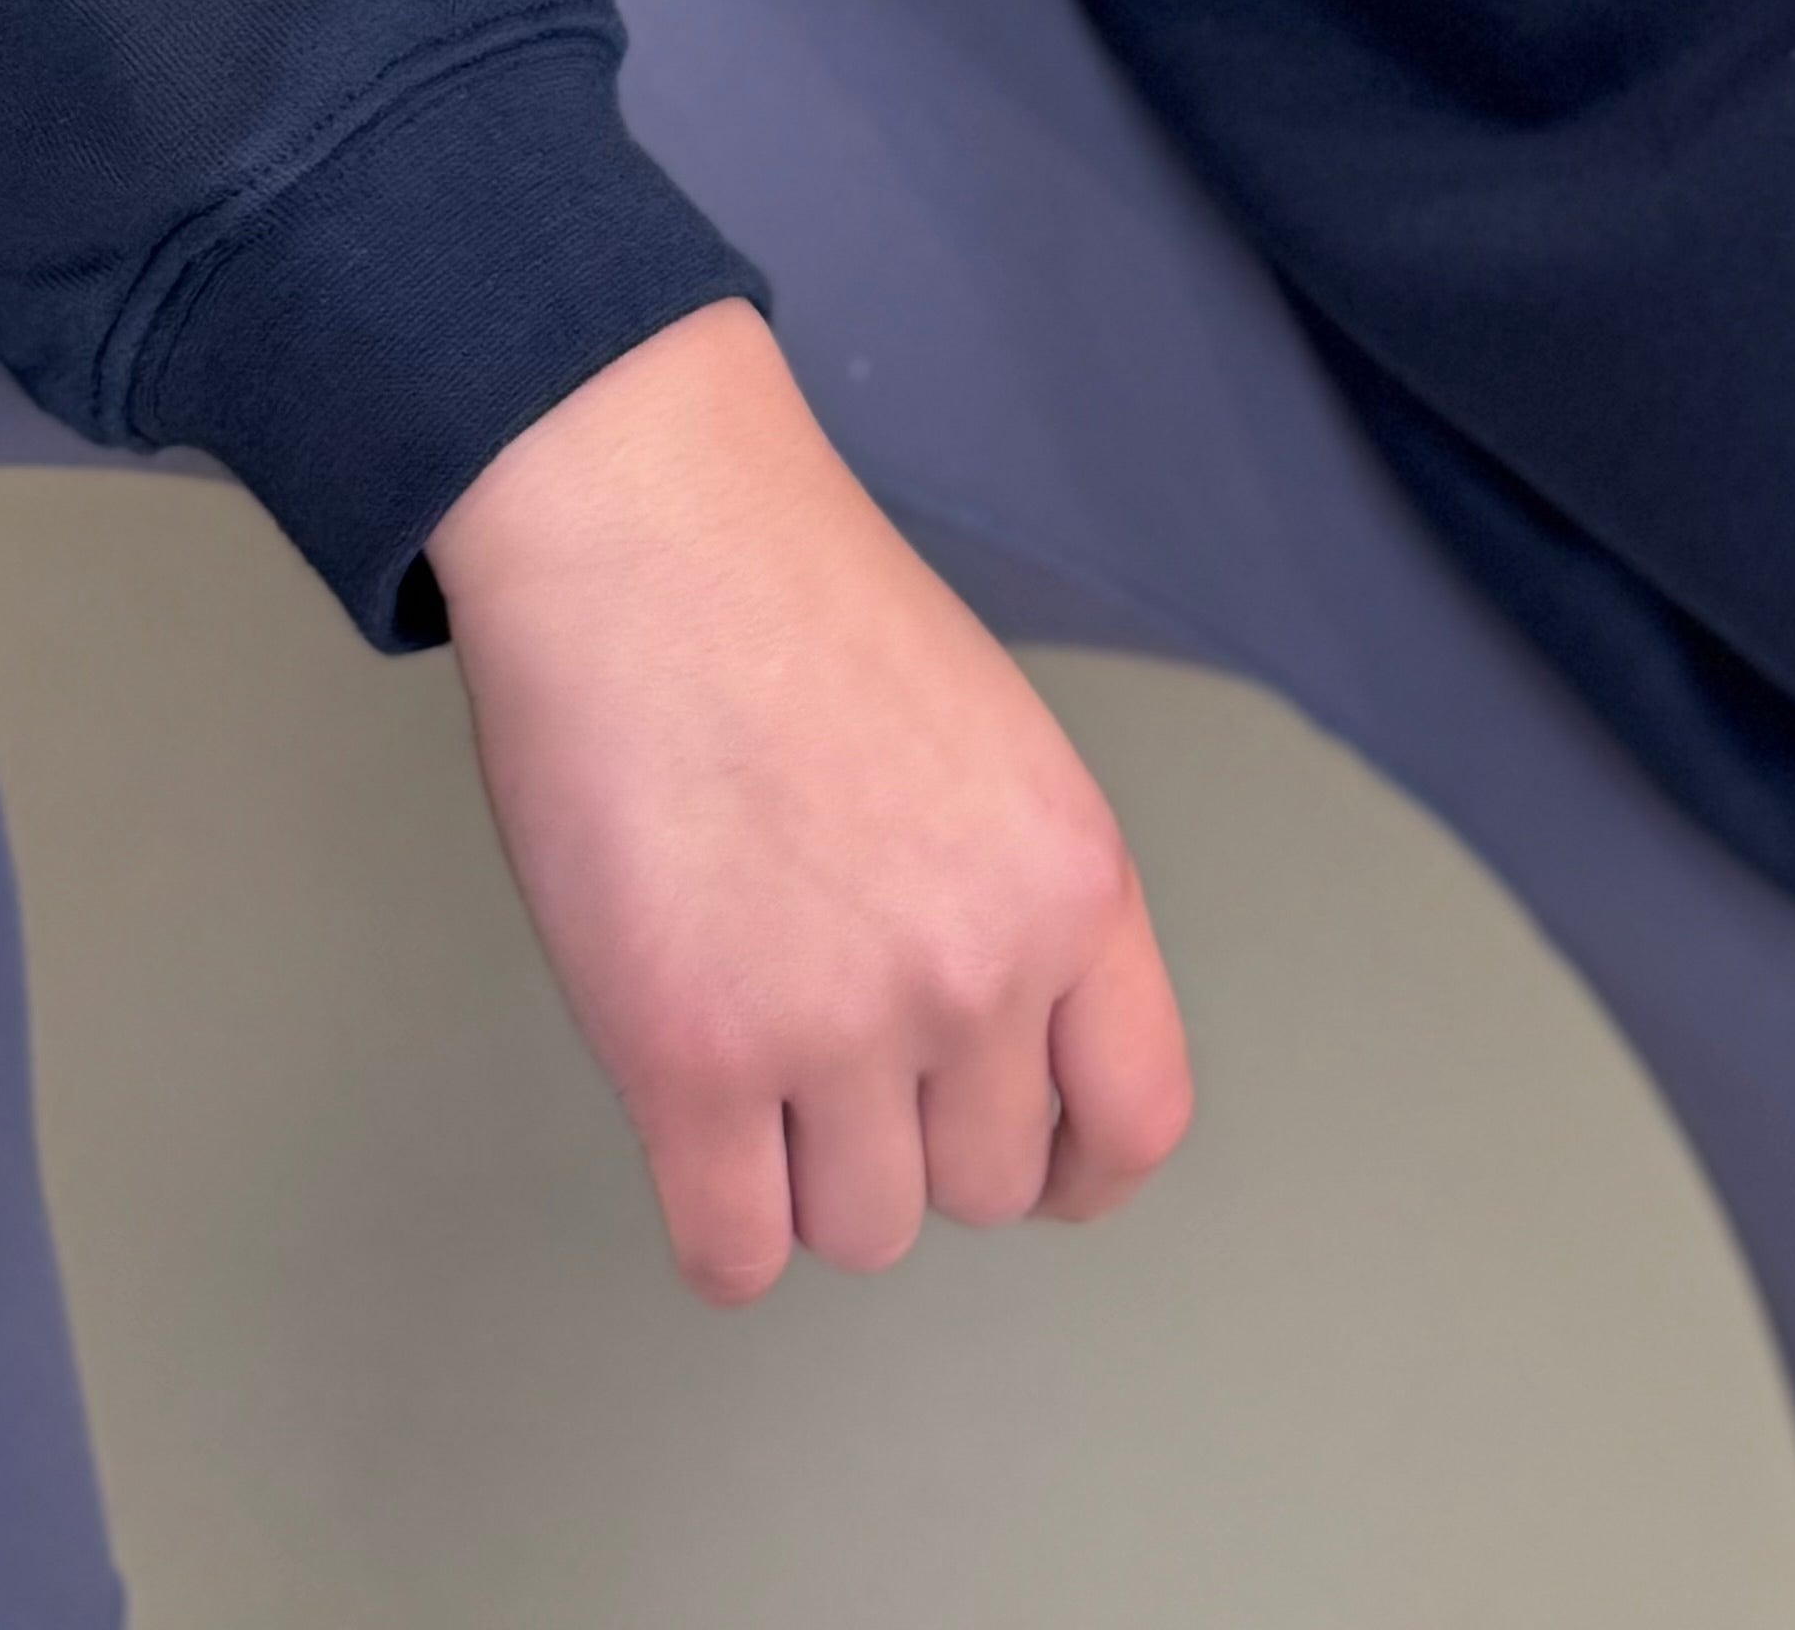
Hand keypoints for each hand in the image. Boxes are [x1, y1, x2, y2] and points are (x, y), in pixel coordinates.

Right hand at [426, 297, 1194, 1300]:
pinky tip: (699, 1131)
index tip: (1032, 1161)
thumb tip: (1005, 1063)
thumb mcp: (996, 755)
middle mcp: (981, 969)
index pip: (1140, 1116)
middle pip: (984, 1188)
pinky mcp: (689, 1065)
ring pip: (861, 1233)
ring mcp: (836, 1026)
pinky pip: (731, 1255)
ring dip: (811, 1176)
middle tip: (847, 1053)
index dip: (1082, 1168)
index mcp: (1074, 880)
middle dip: (920, 1144)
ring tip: (760, 1051)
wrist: (654, 539)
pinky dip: (719, 1219)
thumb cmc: (804, 617)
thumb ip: (1020, 906)